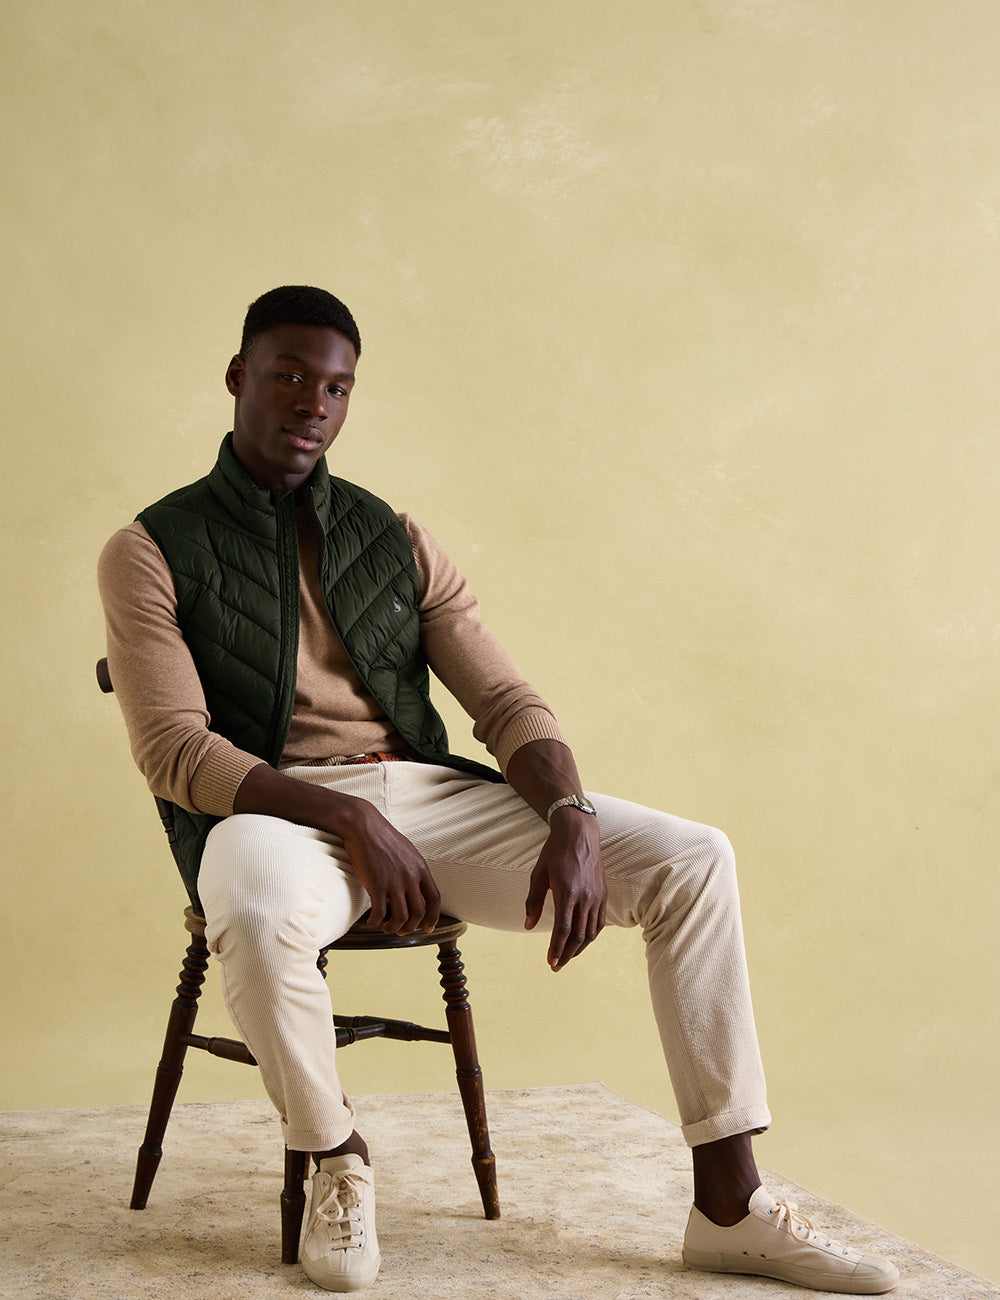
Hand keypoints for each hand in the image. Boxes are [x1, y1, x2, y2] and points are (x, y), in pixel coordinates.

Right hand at [232, 762, 440, 935]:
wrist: (362, 825)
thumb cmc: (381, 836)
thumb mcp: (406, 850)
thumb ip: (413, 868)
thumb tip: (414, 884)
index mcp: (420, 867)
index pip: (435, 898)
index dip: (433, 917)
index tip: (428, 928)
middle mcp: (411, 876)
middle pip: (419, 912)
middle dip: (412, 927)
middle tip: (402, 931)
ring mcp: (394, 881)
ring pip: (402, 917)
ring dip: (395, 928)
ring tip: (387, 928)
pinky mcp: (376, 885)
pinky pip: (380, 913)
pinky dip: (376, 922)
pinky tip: (372, 922)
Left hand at [524, 811, 605, 970]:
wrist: (579, 833)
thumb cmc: (555, 852)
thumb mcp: (538, 874)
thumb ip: (533, 902)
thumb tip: (528, 926)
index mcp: (567, 892)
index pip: (563, 929)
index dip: (557, 948)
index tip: (550, 962)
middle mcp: (585, 896)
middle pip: (578, 935)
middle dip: (567, 954)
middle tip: (556, 966)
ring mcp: (597, 896)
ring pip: (591, 932)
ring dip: (579, 949)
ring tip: (567, 957)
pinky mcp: (603, 894)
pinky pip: (600, 922)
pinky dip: (591, 936)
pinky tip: (581, 942)